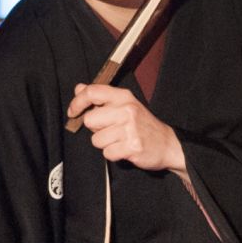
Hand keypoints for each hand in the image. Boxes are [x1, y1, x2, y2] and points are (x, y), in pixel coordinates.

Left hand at [66, 84, 184, 171]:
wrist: (168, 144)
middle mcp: (126, 110)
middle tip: (110, 130)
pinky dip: (113, 154)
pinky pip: (107, 153)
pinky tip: (124, 149)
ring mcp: (130, 128)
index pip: (92, 92)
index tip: (73, 112)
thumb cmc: (142, 125)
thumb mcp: (124, 104)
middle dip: (96, 129)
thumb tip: (78, 88)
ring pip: (96, 139)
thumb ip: (101, 97)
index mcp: (123, 97)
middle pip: (90, 120)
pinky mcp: (132, 146)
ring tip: (120, 140)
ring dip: (105, 143)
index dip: (77, 102)